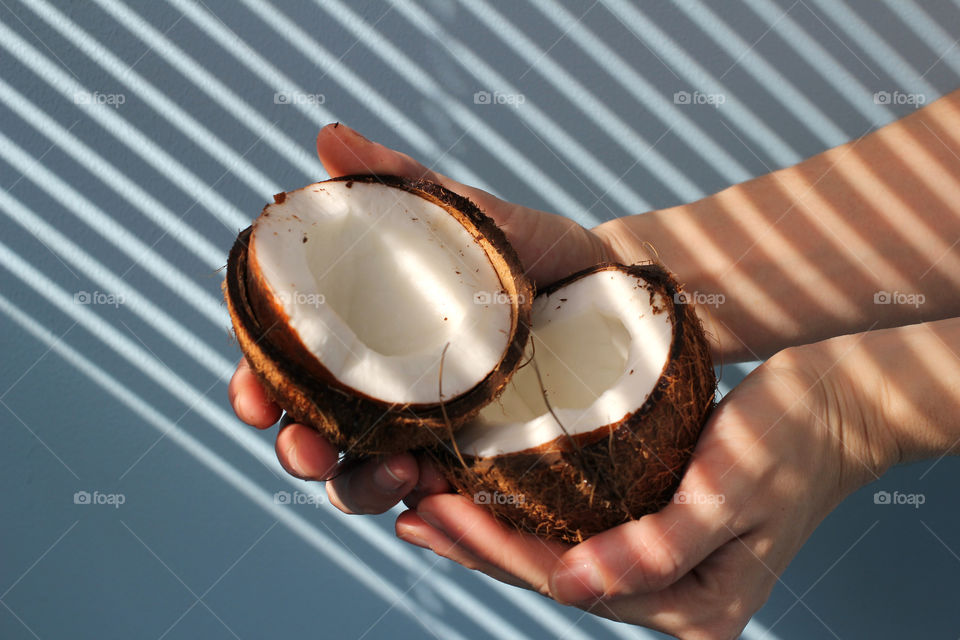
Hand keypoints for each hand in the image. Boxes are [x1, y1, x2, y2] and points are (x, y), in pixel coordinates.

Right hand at [229, 123, 611, 512]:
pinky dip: (426, 510)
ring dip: (358, 487)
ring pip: (365, 479)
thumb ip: (402, 182)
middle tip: (307, 449)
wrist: (616, 290)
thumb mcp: (470, 214)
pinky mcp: (478, 468)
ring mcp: (428, 433)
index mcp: (364, 334)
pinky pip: (439, 505)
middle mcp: (384, 390)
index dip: (256, 384)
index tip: (252, 397)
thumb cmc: (532, 249)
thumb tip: (326, 135)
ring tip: (397, 474)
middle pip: (314, 433)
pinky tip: (440, 498)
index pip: (288, 366)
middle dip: (298, 450)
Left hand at [393, 345, 890, 638]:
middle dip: (475, 542)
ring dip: (490, 527)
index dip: (494, 549)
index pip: (568, 580)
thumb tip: (571, 590)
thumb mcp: (735, 495)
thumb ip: (659, 551)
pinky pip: (575, 521)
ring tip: (426, 504)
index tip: (432, 515)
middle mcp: (668, 593)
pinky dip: (526, 505)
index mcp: (692, 606)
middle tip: (407, 513)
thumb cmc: (794, 442)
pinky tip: (485, 487)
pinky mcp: (650, 521)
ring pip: (553, 548)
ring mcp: (656, 559)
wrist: (836, 406)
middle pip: (549, 571)